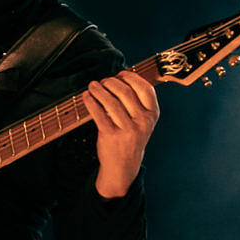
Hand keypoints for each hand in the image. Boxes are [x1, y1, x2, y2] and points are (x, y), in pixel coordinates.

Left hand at [83, 70, 159, 198]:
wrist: (124, 165)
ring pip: (110, 101)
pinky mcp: (111, 135)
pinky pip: (98, 113)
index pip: (145, 88)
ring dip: (98, 90)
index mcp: (153, 114)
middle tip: (102, 82)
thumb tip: (119, 77)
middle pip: (125, 92)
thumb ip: (136, 101)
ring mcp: (128, 129)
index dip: (131, 77)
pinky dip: (90, 102)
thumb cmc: (131, 136)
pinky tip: (86, 96)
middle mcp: (143, 121)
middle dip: (111, 82)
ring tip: (92, 86)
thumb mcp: (143, 121)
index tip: (119, 74)